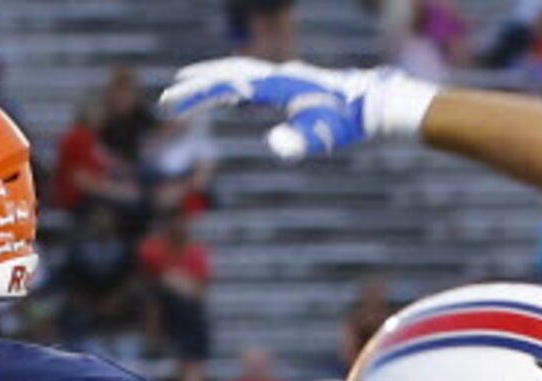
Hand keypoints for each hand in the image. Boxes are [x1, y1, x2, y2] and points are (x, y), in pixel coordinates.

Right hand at [159, 57, 437, 159]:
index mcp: (276, 84)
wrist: (373, 104)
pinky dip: (235, 87)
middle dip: (196, 85)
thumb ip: (299, 141)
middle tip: (168, 96)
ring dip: (213, 81)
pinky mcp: (292, 86)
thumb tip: (276, 146)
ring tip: (190, 92)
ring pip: (239, 73)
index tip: (172, 103)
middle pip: (227, 72)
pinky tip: (232, 99)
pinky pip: (254, 82)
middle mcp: (277, 76)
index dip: (197, 94)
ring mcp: (284, 79)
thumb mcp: (322, 136)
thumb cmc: (347, 121)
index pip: (227, 84)